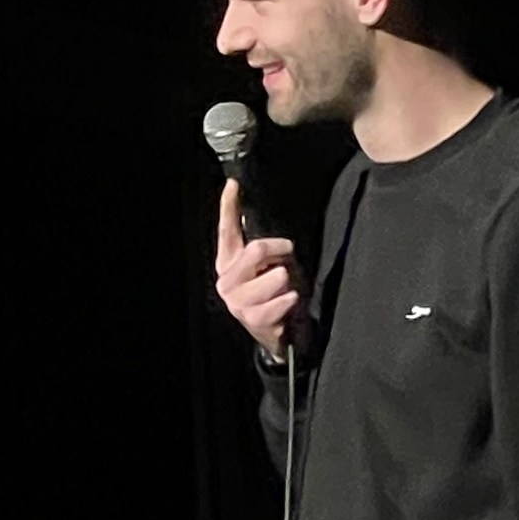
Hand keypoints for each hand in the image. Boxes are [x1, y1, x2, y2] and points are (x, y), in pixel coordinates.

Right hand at [215, 178, 306, 361]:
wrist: (284, 334)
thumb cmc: (278, 294)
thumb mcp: (274, 264)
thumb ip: (265, 248)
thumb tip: (263, 231)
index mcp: (229, 263)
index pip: (227, 230)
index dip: (229, 206)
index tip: (232, 185)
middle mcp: (227, 281)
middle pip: (257, 249)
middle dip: (281, 253)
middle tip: (286, 265)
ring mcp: (237, 302)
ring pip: (276, 276)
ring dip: (289, 283)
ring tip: (285, 293)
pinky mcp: (253, 319)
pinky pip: (283, 300)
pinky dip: (291, 301)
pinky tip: (287, 307)